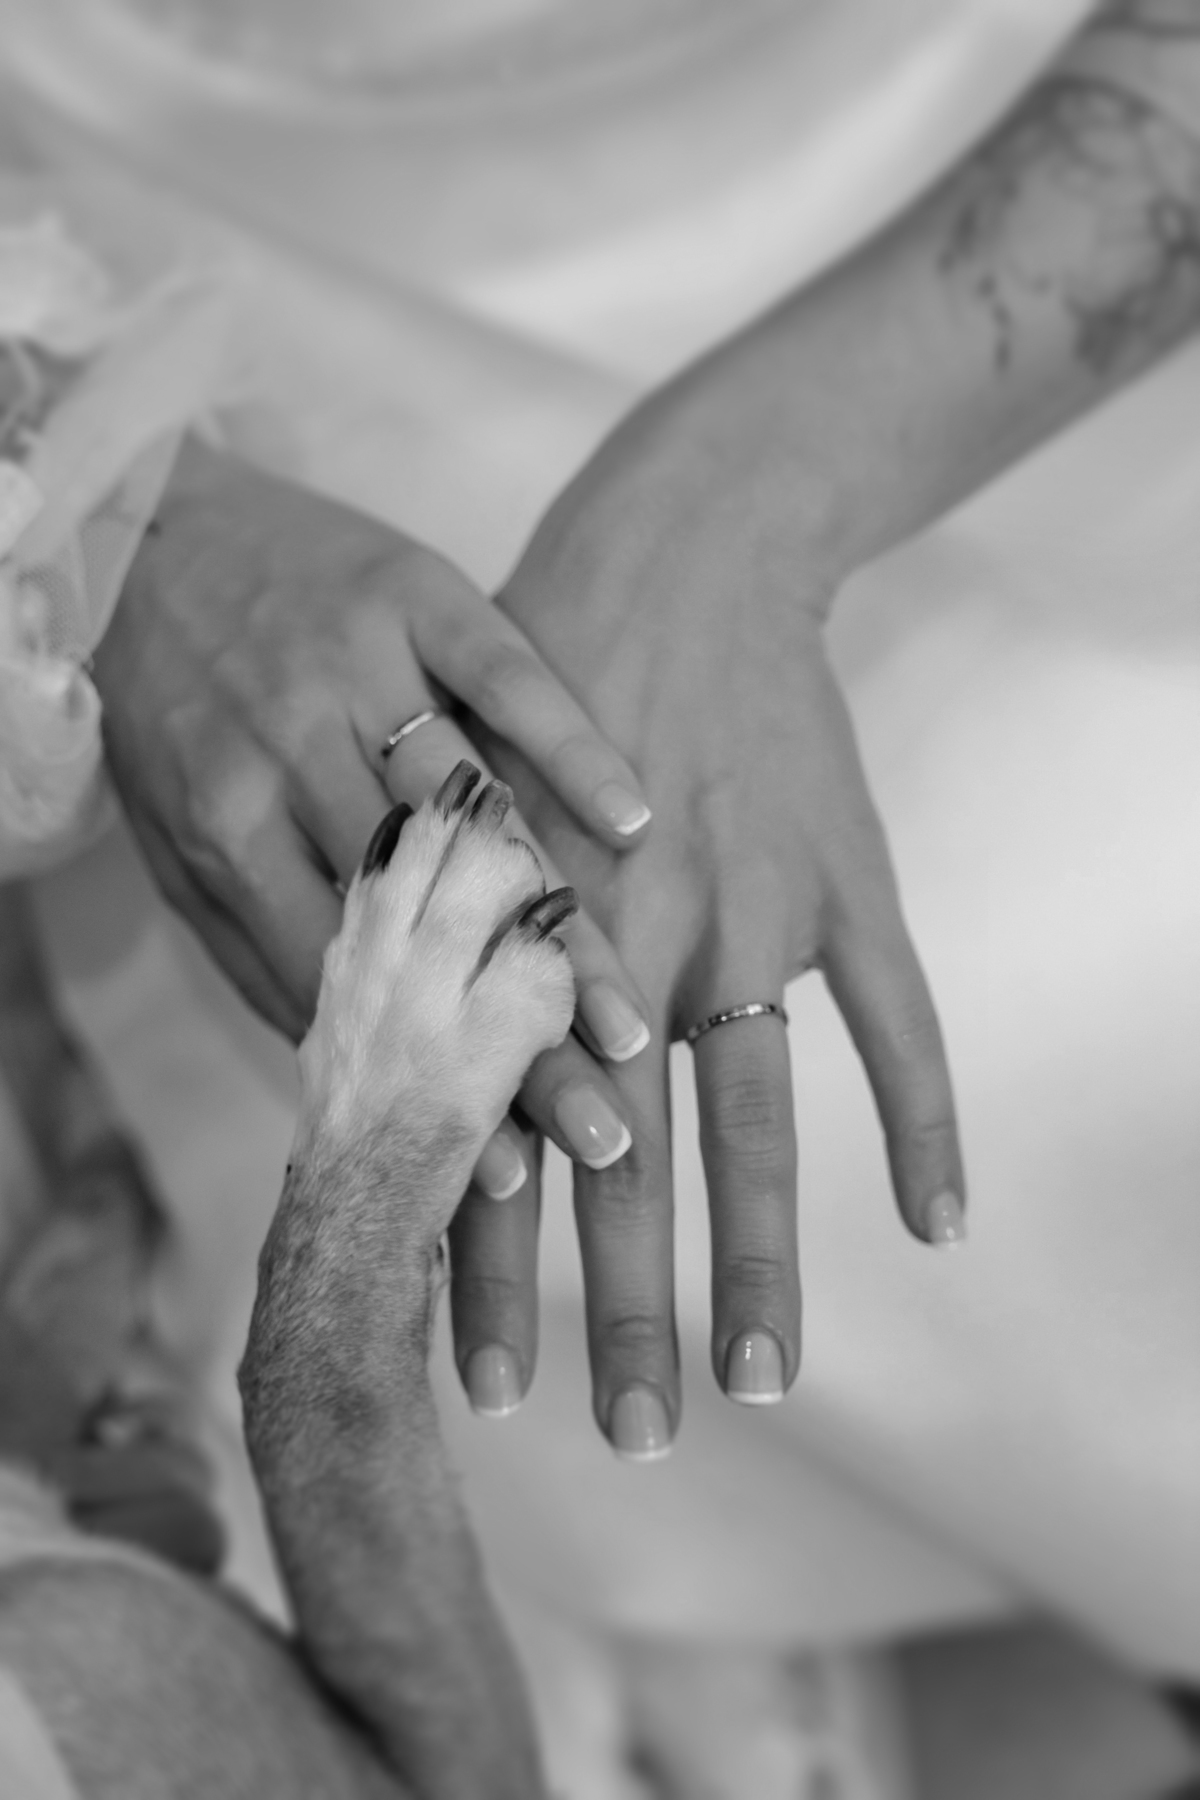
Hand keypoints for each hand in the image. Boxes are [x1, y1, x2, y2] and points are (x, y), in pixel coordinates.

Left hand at [94, 434, 651, 1205]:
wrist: (155, 534)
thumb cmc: (175, 712)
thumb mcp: (181, 844)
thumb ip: (260, 947)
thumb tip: (349, 1067)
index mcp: (224, 830)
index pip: (343, 982)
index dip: (421, 1075)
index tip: (502, 1166)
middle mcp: (288, 755)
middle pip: (420, 922)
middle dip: (511, 1039)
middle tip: (602, 1132)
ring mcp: (357, 668)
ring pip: (476, 821)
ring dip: (558, 931)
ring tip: (632, 1022)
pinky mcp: (417, 592)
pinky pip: (509, 674)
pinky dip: (574, 749)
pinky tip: (635, 825)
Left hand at [452, 377, 964, 1452]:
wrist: (686, 545)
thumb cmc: (548, 673)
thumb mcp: (468, 797)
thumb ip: (446, 936)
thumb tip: (401, 1072)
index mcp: (536, 927)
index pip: (512, 1127)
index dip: (498, 1261)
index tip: (487, 1380)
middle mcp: (638, 938)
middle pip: (631, 1155)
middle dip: (622, 1302)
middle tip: (626, 1437)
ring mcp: (756, 911)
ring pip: (757, 1115)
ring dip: (764, 1255)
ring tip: (764, 1376)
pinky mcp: (845, 876)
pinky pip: (897, 1014)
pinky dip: (924, 1116)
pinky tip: (937, 1222)